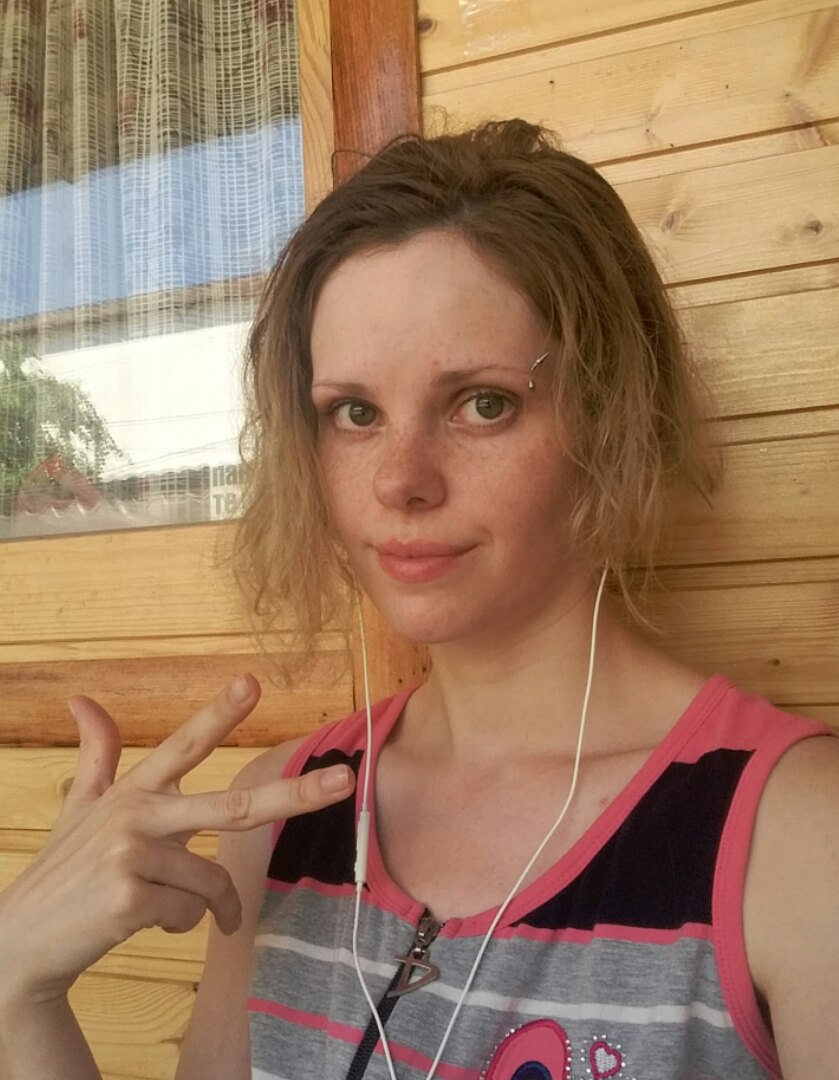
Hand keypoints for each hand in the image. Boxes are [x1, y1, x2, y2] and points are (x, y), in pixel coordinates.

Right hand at [0, 675, 354, 1003]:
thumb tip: (81, 697)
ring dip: (201, 905)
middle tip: (345, 782)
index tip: (253, 680)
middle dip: (296, 794)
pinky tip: (138, 922)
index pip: (184, 744)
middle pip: (233, 806)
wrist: (20, 941)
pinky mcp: (129, 897)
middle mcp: (136, 814)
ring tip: (160, 907)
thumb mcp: (79, 807)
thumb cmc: (64, 871)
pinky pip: (189, 914)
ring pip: (210, 883)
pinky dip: (177, 925)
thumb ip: (95, 753)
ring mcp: (131, 854)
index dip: (220, 712)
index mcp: (133, 791)